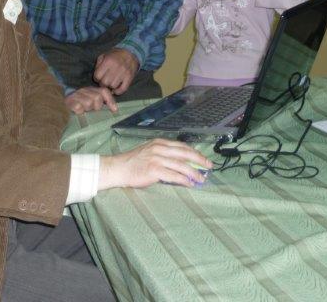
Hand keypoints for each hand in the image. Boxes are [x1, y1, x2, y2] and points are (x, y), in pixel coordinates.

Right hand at [65, 87, 117, 114]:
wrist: (60, 105)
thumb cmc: (79, 107)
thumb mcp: (91, 104)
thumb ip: (101, 104)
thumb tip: (115, 110)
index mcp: (91, 90)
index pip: (104, 91)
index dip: (110, 100)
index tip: (114, 110)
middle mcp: (84, 90)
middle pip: (97, 97)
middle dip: (96, 106)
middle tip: (90, 110)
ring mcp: (76, 95)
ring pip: (88, 102)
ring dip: (87, 109)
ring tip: (83, 111)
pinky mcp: (69, 101)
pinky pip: (78, 107)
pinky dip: (79, 111)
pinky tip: (78, 112)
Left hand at [93, 48, 138, 94]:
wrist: (130, 53)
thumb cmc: (115, 55)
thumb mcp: (104, 56)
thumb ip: (98, 65)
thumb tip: (97, 77)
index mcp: (108, 61)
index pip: (97, 76)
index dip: (96, 78)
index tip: (99, 77)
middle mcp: (116, 67)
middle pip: (105, 82)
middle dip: (103, 83)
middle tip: (105, 81)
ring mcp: (123, 73)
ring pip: (113, 86)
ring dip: (110, 86)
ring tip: (111, 83)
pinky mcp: (129, 77)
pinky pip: (122, 89)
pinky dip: (118, 91)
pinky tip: (116, 88)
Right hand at [98, 139, 212, 189]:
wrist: (118, 168)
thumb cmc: (132, 162)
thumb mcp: (149, 152)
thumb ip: (163, 155)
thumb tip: (181, 163)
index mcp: (159, 143)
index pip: (182, 146)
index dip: (195, 153)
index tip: (203, 159)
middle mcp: (159, 148)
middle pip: (185, 153)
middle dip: (199, 160)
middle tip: (209, 166)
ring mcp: (157, 159)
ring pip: (182, 165)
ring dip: (194, 172)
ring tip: (201, 179)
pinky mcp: (154, 170)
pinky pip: (174, 176)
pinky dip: (184, 180)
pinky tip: (189, 183)